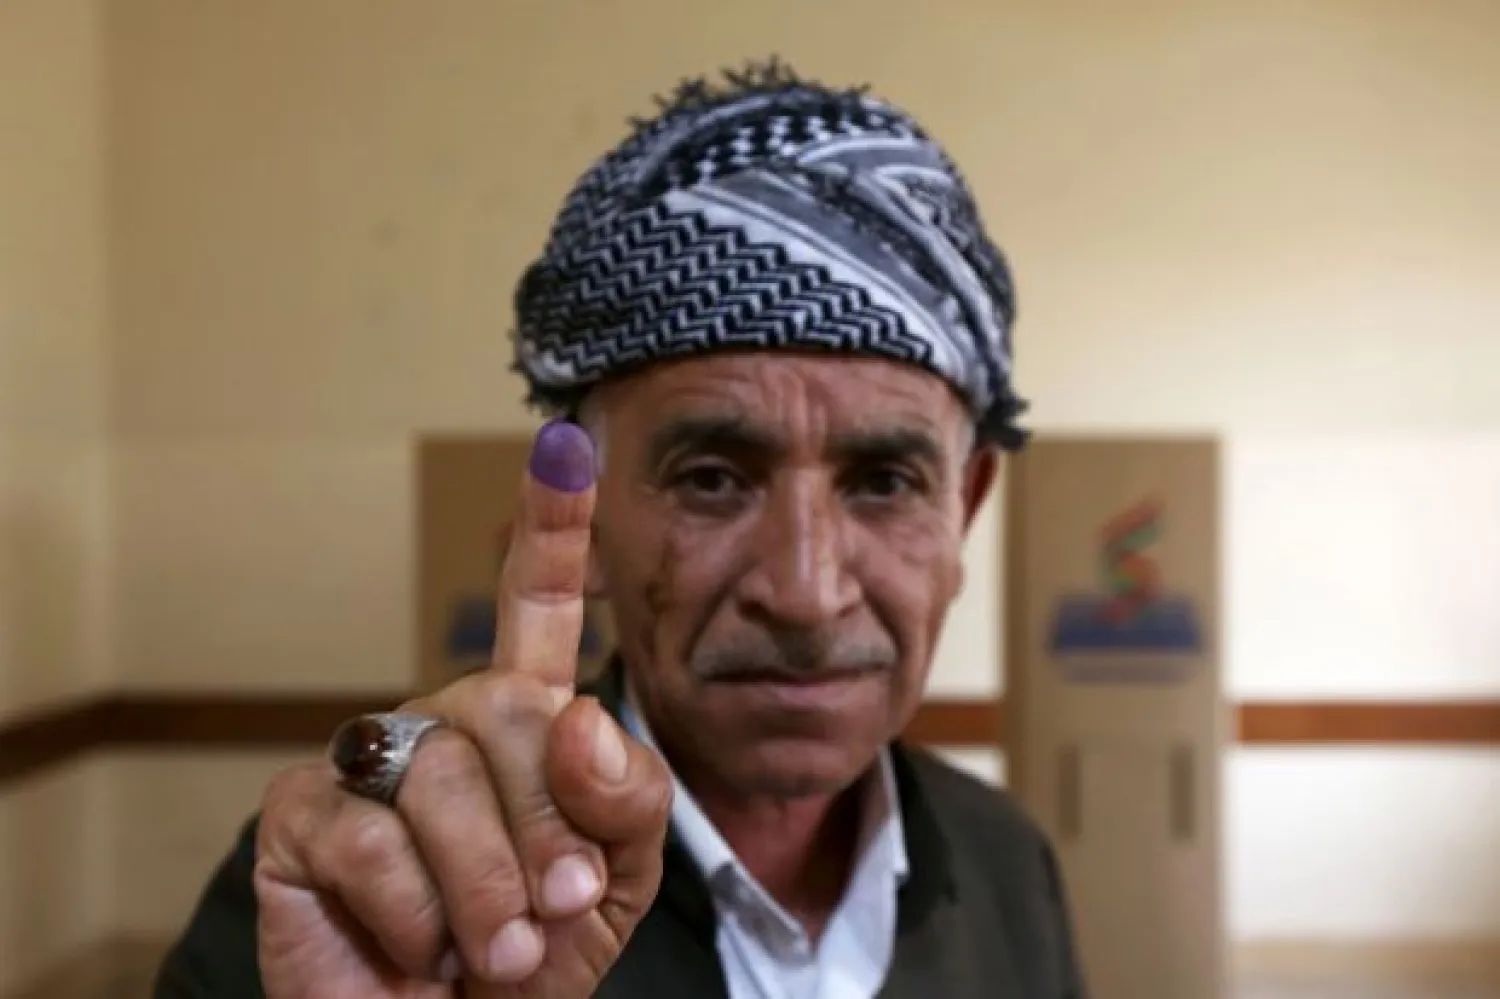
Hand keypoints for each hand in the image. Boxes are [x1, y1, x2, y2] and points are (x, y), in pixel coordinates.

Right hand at [253, 421, 672, 998]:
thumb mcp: (615, 880)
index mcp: (527, 720)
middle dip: (550, 832)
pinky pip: (372, 838)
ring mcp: (371, 756)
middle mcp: (447, 718)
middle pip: (514, 713)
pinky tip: (412, 945)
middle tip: (550, 913)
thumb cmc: (533, 952)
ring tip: (492, 950)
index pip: (536, 604)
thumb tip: (575, 714)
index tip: (564, 441)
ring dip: (487, 888)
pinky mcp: (299, 812)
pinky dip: (415, 916)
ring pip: (444, 777)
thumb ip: (626, 797)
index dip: (551, 524)